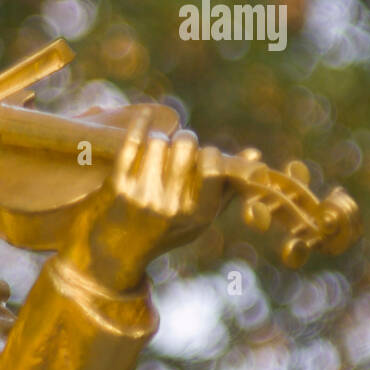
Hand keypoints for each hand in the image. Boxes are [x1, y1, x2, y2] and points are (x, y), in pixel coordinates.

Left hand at [57, 111, 229, 292]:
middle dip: (185, 140)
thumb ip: (227, 188)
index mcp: (198, 215)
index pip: (213, 165)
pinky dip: (140, 124)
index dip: (209, 154)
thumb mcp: (199, 219)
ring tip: (158, 149)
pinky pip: (132, 143)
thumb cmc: (164, 232)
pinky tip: (145, 115)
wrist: (113, 254)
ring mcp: (142, 195)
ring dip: (160, 139)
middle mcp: (171, 206)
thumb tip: (255, 155)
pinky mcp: (116, 186)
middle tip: (181, 145)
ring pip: (158, 142)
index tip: (203, 155)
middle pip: (186, 146)